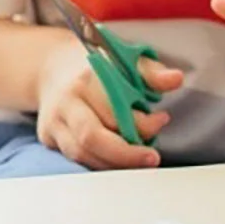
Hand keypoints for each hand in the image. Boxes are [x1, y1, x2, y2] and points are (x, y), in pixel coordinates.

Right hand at [35, 45, 181, 169]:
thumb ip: (152, 72)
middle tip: (152, 158)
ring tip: (138, 159)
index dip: (141, 122)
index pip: (114, 108)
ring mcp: (54, 122)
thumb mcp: (126, 59)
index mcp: (86, 78)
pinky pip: (76, 159)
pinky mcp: (48, 137)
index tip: (161, 120)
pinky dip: (100, 164)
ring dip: (115, 163)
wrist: (54, 66)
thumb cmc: (97, 66)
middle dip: (126, 154)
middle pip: (93, 137)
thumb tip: (176, 79)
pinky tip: (119, 161)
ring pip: (83, 154)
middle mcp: (66, 101)